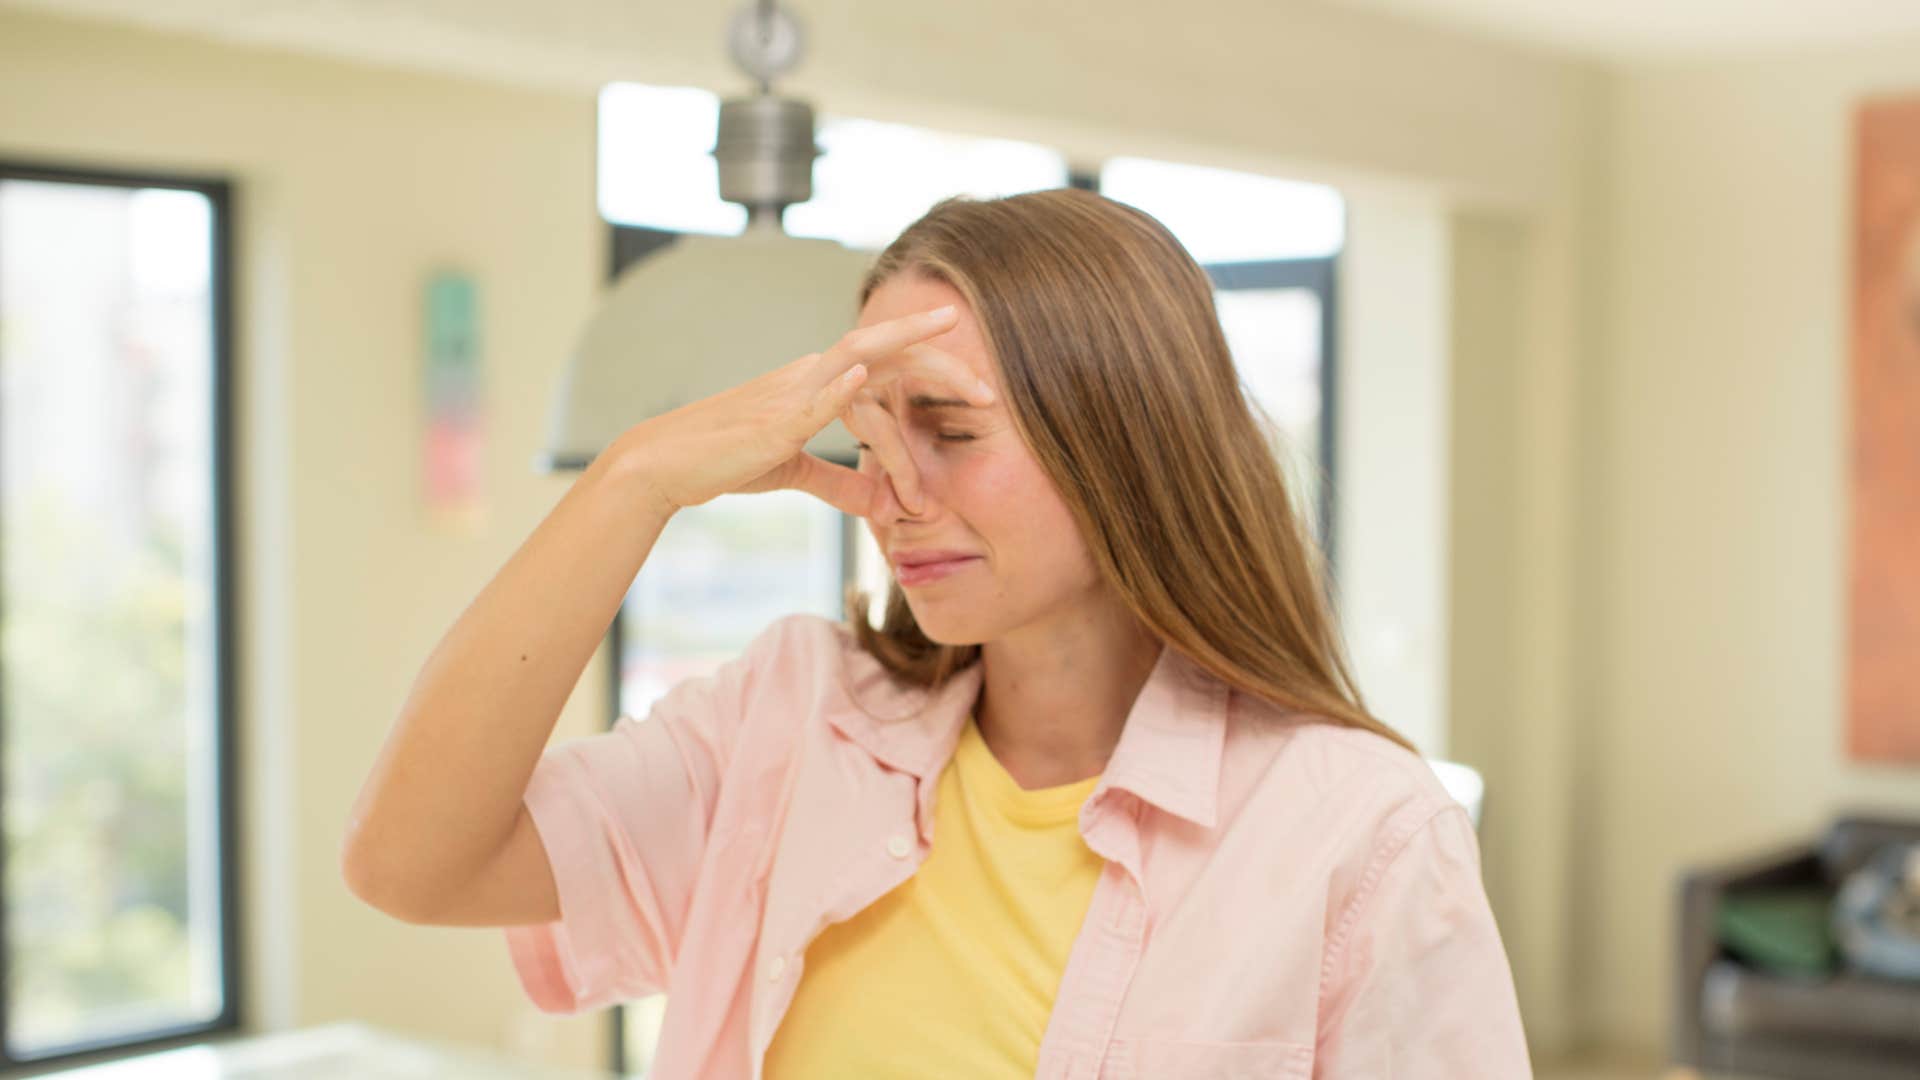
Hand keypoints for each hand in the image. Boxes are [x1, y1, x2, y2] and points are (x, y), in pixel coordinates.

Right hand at [615, 305, 988, 516]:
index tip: (982, 394)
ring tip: (944, 331)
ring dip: (902, 342)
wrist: (666, 464)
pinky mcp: (769, 422)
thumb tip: (880, 502)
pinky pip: (809, 398)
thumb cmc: (724, 460)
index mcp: (817, 384)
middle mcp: (809, 375)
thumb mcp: (793, 473)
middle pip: (884, 350)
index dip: (935, 377)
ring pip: (854, 355)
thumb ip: (839, 483)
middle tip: (990, 383)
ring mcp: (790, 393)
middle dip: (939, 359)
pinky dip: (837, 385)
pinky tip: (862, 374)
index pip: (888, 370)